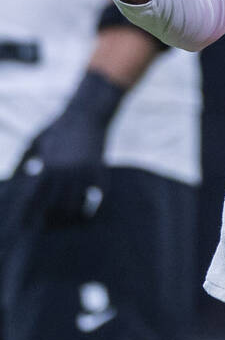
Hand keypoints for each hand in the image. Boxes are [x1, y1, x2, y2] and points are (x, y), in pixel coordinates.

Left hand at [18, 69, 124, 224]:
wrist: (88, 112)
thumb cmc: (58, 127)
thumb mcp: (35, 141)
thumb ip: (22, 162)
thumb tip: (9, 182)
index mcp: (47, 166)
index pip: (34, 199)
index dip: (28, 215)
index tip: (24, 226)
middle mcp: (65, 172)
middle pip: (55, 208)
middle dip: (49, 221)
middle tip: (46, 227)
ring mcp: (84, 173)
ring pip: (75, 207)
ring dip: (68, 218)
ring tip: (64, 223)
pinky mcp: (100, 171)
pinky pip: (97, 198)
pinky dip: (91, 209)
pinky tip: (85, 215)